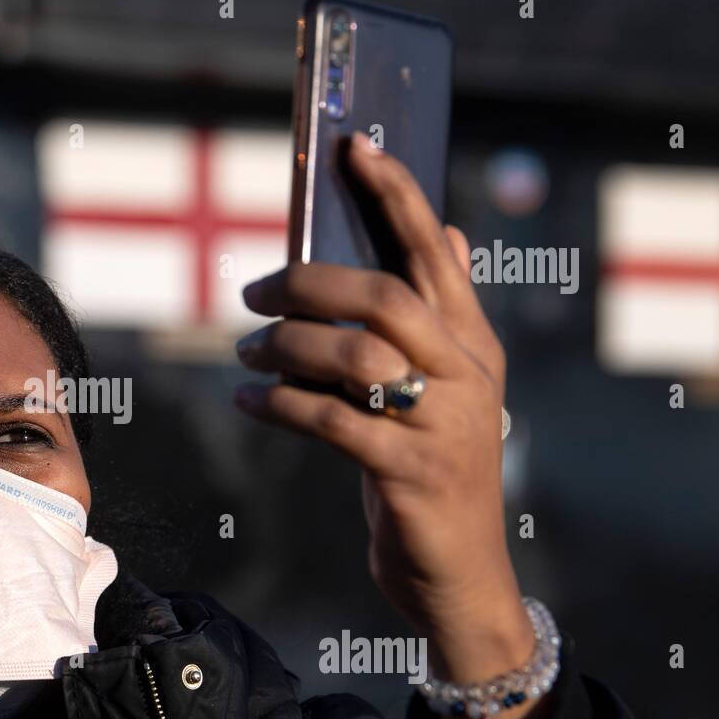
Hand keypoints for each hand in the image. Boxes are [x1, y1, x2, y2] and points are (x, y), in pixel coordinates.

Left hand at [234, 132, 537, 718]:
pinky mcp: (410, 472)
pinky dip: (280, 405)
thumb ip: (439, 315)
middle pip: (382, 296)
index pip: (432, 251)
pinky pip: (331, 421)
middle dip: (307, 281)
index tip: (352, 145)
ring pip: (353, 356)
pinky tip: (249, 401)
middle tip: (254, 292)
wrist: (457, 573)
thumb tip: (446, 232)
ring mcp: (443, 423)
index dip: (394, 193)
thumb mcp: (446, 389)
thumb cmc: (432, 468)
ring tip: (245, 350)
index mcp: (473, 342)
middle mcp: (467, 372)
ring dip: (285, 346)